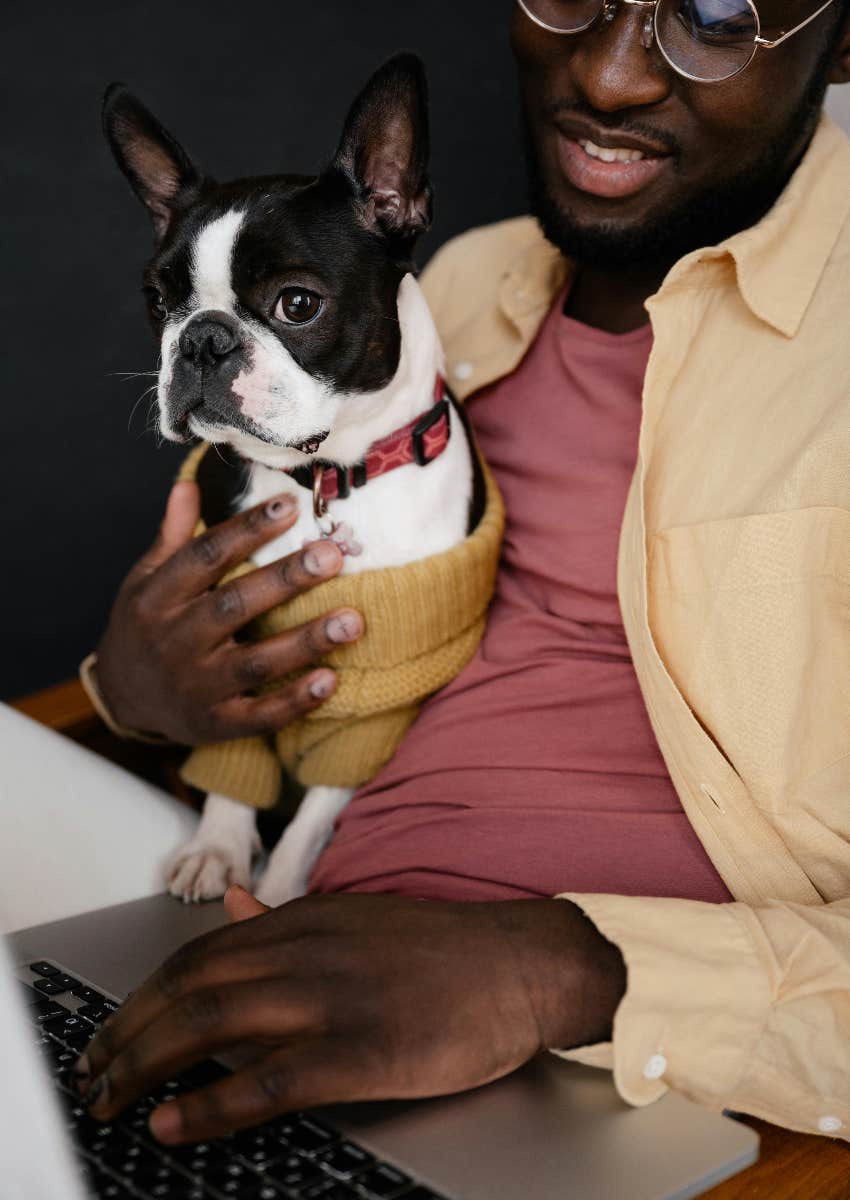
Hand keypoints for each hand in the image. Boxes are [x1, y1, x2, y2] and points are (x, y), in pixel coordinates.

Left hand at [74, 892, 625, 1143]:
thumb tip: (235, 905)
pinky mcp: (361, 1050)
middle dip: (127, 1034)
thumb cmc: (445, 950)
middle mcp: (307, 950)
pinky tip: (174, 1124)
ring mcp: (332, 998)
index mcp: (306, 919)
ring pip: (211, 1025)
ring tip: (111, 1099)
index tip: (113, 1031)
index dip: (143, 997)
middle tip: (94, 1074)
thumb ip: (288, 915)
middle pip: (189, 988)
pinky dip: (207, 1105)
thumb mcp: (357, 917)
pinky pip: (265, 1080)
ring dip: (146, 1065)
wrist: (522, 965)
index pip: (199, 954)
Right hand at [94, 481, 363, 743]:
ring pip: (255, 663)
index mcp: (158, 597)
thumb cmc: (145, 626)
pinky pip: (258, 716)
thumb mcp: (145, 579)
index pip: (205, 556)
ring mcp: (195, 686)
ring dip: (305, 642)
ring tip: (353, 620)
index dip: (247, 529)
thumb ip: (173, 536)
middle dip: (285, 580)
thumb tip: (190, 484)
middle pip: (235, 605)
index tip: (290, 505)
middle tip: (332, 556)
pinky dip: (294, 701)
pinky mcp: (214, 723)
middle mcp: (174, 641)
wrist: (122, 697)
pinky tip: (331, 680)